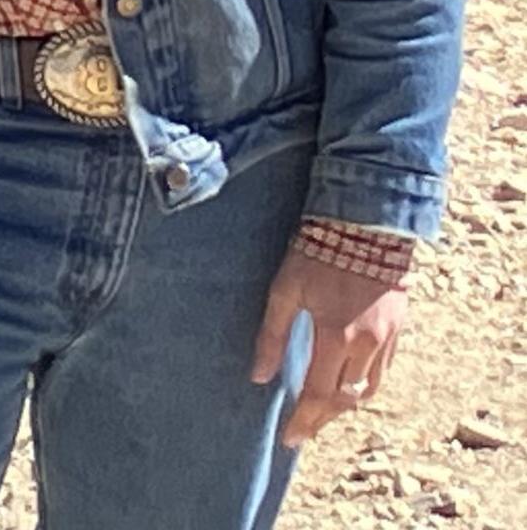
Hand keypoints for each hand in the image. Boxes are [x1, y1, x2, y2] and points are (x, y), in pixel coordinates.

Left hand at [252, 244, 405, 446]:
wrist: (366, 218)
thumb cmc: (319, 248)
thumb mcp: (286, 287)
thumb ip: (273, 333)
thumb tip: (258, 375)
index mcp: (336, 336)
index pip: (319, 395)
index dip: (303, 421)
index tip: (288, 439)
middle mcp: (367, 345)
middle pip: (345, 400)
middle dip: (322, 420)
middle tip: (303, 431)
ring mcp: (387, 338)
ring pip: (368, 390)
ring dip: (345, 406)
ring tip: (323, 412)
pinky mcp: (399, 328)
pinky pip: (384, 371)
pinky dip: (366, 386)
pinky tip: (350, 384)